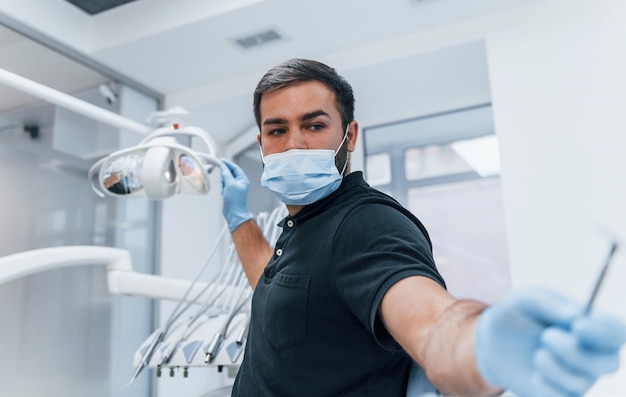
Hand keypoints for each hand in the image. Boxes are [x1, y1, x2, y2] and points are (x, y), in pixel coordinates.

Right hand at [219, 159, 251, 231]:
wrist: (233, 213)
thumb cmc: (235, 201)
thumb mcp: (230, 184)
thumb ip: (226, 174)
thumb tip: (223, 167)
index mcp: (243, 180)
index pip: (235, 168)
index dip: (228, 164)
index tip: (221, 160)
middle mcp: (240, 183)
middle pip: (230, 173)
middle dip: (225, 176)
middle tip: (222, 179)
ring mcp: (235, 188)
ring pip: (226, 179)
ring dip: (223, 182)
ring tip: (224, 188)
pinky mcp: (230, 192)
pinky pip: (225, 185)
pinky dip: (223, 187)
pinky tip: (223, 192)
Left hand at [474, 287, 625, 396]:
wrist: (493, 339)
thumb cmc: (518, 314)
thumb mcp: (527, 300)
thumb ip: (551, 304)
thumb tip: (578, 317)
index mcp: (590, 326)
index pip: (616, 331)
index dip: (605, 332)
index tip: (579, 326)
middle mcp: (592, 354)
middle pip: (609, 363)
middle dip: (575, 351)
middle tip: (546, 336)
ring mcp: (578, 378)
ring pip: (580, 383)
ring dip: (553, 367)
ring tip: (537, 354)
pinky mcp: (560, 394)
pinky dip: (545, 388)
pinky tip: (535, 376)